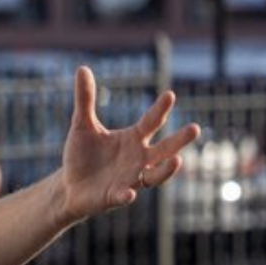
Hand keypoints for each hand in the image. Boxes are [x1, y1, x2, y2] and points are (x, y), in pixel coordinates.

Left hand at [58, 66, 200, 223]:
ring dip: (166, 170)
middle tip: (195, 128)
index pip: (151, 122)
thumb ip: (85, 99)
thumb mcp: (82, 124)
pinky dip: (127, 194)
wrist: (69, 186)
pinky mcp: (114, 196)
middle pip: (164, 150)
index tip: (170, 94)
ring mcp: (129, 179)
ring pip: (154, 176)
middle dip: (179, 140)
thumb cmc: (82, 155)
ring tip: (178, 160)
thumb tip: (82, 68)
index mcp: (133, 140)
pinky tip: (130, 192)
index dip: (160, 109)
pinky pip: (124, 196)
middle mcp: (138, 159)